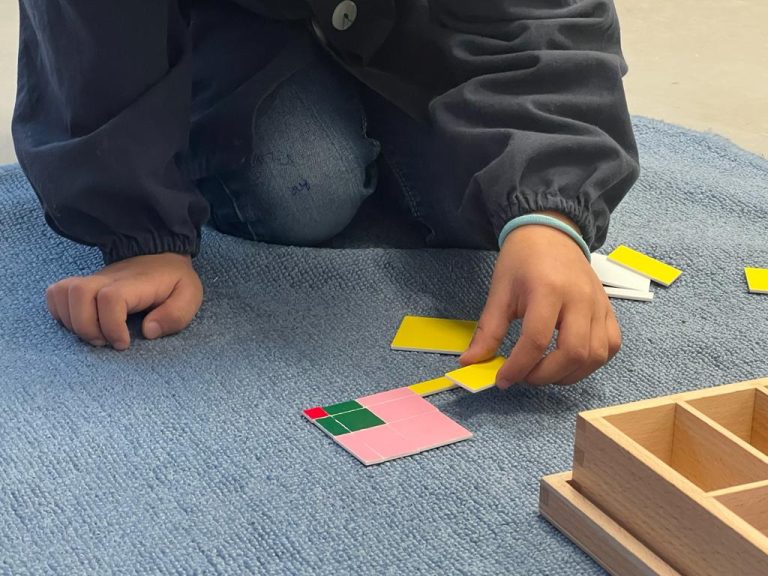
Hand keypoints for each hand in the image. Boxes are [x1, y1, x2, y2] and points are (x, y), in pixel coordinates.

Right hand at [45, 253, 202, 349]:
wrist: (163, 257)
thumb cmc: (175, 280)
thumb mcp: (190, 296)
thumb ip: (175, 315)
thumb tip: (148, 331)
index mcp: (136, 282)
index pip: (111, 298)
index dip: (112, 325)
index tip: (124, 343)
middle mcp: (108, 278)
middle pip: (78, 294)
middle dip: (86, 327)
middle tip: (105, 342)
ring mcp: (93, 280)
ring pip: (62, 293)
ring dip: (71, 321)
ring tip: (93, 335)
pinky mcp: (84, 285)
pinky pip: (56, 293)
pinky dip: (60, 313)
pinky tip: (81, 325)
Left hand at [460, 214, 620, 385]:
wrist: (550, 234)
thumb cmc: (523, 260)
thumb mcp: (500, 292)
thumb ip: (488, 330)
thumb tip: (470, 361)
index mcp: (548, 289)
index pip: (536, 340)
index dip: (518, 367)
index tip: (502, 380)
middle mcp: (580, 298)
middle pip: (573, 352)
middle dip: (545, 375)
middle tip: (524, 376)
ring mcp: (599, 305)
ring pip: (595, 355)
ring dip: (569, 374)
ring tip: (544, 372)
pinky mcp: (608, 310)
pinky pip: (610, 346)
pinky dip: (591, 363)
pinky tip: (569, 362)